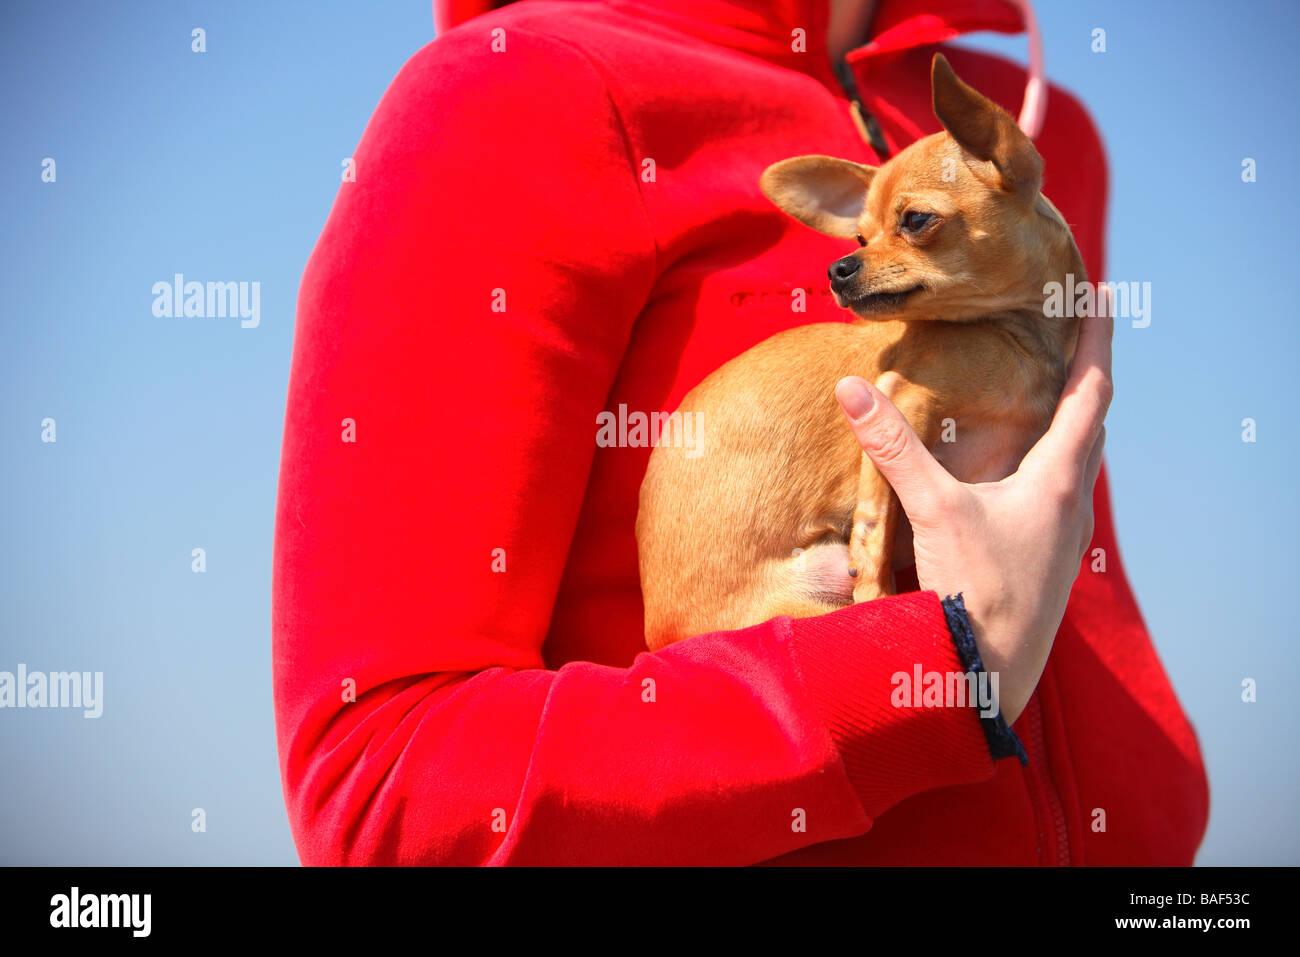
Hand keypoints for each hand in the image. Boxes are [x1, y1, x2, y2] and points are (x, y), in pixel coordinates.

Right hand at [833, 305, 1112, 724]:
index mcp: (1060, 480)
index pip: (1092, 392)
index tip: (1102, 296)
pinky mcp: (1045, 563)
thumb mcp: (932, 511)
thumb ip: (893, 449)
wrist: (988, 679)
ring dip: (1068, 424)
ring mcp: (1063, 538)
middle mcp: (1073, 505)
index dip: (1097, 341)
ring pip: (1077, 464)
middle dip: (1083, 377)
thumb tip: (852, 388)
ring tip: (1046, 397)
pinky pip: (1058, 496)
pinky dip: (1047, 465)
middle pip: (1092, 425)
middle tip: (1068, 338)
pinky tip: (1015, 477)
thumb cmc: (975, 592)